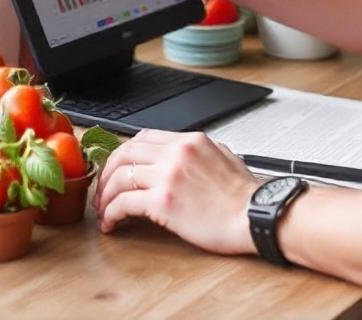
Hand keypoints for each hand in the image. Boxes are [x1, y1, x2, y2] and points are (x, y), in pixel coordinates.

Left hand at [92, 129, 259, 255]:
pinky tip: (111, 223)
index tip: (118, 169)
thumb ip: (197, 154)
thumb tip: (180, 158)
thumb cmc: (245, 197)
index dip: (124, 154)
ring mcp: (168, 175)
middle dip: (109, 172)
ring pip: (120, 177)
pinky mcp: (163, 201)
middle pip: (125, 153)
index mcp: (190, 140)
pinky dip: (112, 213)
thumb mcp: (222, 158)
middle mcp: (176, 152)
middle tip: (104, 190)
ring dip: (106, 195)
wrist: (257, 216)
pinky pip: (124, 203)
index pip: (143, 137)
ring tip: (104, 209)